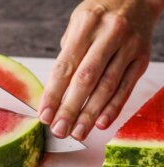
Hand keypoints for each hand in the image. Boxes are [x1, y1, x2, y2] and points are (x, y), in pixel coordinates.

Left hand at [38, 0, 163, 140]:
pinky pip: (126, 87)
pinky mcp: (142, 59)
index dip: (53, 94)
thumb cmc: (100, 13)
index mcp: (86, 25)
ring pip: (107, 87)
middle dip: (70, 109)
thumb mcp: (77, 23)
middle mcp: (108, 36)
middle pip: (85, 80)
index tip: (45, 115)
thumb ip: (68, 53)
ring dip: (90, 114)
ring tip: (77, 133)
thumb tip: (55, 88)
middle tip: (59, 130)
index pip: (65, 66)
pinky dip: (113, 107)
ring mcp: (128, 48)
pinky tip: (101, 123)